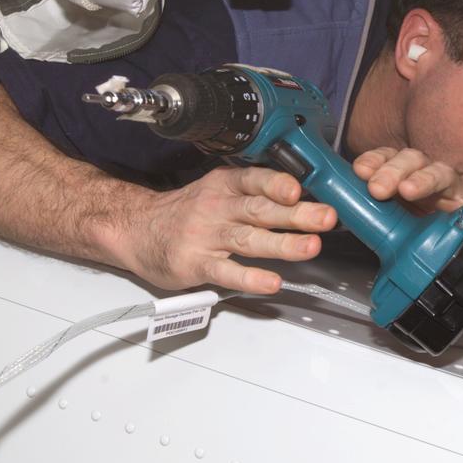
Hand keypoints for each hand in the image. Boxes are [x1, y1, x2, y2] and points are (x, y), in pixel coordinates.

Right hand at [111, 166, 336, 295]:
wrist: (137, 229)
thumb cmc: (186, 212)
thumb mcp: (217, 191)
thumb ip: (255, 195)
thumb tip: (305, 201)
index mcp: (225, 185)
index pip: (254, 180)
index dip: (277, 183)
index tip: (300, 188)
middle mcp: (217, 207)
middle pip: (260, 210)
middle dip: (297, 214)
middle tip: (326, 218)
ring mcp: (205, 236)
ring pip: (248, 238)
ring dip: (282, 243)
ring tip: (310, 247)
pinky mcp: (195, 264)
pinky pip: (226, 271)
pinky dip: (250, 277)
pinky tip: (272, 282)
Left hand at [351, 147, 462, 244]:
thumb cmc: (434, 232)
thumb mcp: (400, 229)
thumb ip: (377, 224)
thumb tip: (345, 222)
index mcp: (409, 180)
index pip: (390, 160)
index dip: (375, 161)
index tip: (360, 171)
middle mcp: (433, 179)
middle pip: (414, 161)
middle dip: (393, 170)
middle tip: (378, 187)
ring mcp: (461, 192)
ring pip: (444, 174)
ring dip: (425, 179)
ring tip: (410, 190)